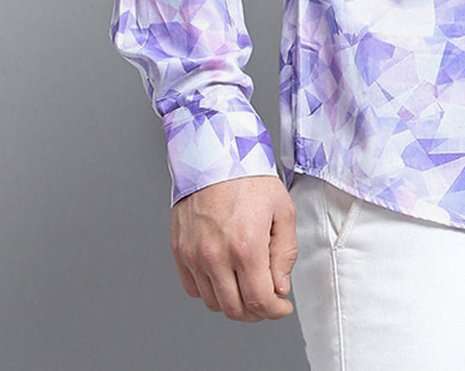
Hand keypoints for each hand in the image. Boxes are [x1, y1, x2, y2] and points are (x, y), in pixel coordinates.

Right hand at [171, 174, 297, 321]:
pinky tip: (224, 275)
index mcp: (245, 246)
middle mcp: (216, 256)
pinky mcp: (179, 251)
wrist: (214, 153)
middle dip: (256, 312)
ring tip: (246, 284)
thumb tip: (280, 286)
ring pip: (213, 303)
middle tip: (267, 299)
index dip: (274, 311)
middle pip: (234, 310)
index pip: (259, 301)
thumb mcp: (282, 209)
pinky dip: (210, 291)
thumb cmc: (248, 176)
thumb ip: (285, 253)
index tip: (281, 306)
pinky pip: (193, 289)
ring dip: (233, 302)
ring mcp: (194, 255)